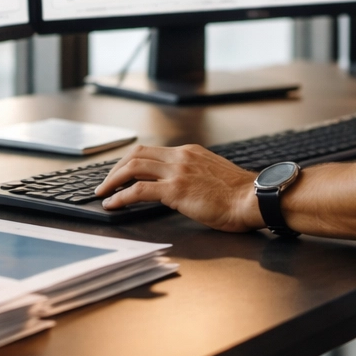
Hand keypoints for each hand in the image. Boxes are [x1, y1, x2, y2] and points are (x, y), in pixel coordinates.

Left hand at [97, 145, 262, 232]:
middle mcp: (181, 157)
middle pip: (137, 154)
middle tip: (106, 183)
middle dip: (116, 168)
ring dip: (113, 180)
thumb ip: (195, 174)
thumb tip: (181, 186)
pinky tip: (113, 204)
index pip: (151, 151)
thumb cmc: (239, 195)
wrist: (252, 199)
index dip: (131, 162)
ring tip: (103, 193)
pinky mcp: (176, 190)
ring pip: (133, 167)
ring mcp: (178, 171)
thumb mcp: (213, 175)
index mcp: (190, 152)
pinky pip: (139, 189)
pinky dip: (121, 196)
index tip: (120, 173)